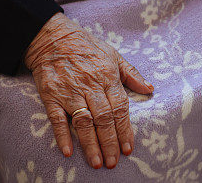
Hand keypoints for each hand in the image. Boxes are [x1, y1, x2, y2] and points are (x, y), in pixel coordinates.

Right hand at [25, 13, 152, 169]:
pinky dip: (62, 135)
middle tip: (113, 162)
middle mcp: (90, 86)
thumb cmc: (88, 47)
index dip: (125, 129)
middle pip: (104, 118)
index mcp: (108, 77)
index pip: (120, 108)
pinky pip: (58, 118)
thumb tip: (150, 89)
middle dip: (110, 142)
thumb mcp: (114, 55)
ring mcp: (70, 92)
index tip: (128, 147)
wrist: (54, 38)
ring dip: (91, 143)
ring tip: (97, 162)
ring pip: (83, 121)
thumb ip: (132, 74)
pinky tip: (69, 151)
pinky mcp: (51, 95)